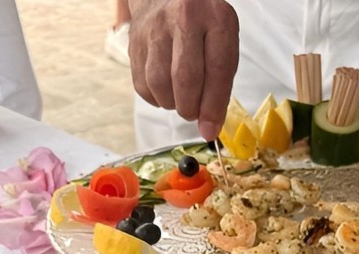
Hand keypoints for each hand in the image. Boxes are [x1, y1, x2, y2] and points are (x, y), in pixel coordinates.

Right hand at [128, 0, 239, 139]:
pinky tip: (165, 88)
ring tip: (180, 96)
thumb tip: (208, 127)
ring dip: (172, 103)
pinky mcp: (135, 41)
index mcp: (215, 18)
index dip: (213, 107)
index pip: (217, 70)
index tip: (210, 130)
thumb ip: (221, 82)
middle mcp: (183, 18)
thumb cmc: (201, 23)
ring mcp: (155, 28)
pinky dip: (155, 97)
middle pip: (185, 80)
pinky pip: (142, 85)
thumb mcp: (223, 41)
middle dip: (190, 108)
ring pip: (160, 84)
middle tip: (194, 112)